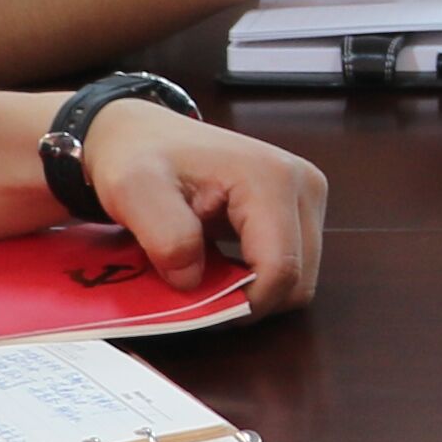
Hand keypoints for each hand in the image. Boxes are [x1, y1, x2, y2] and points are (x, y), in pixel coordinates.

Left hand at [65, 99, 333, 310]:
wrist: (143, 133)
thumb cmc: (139, 155)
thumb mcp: (133, 190)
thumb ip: (166, 235)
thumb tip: (194, 280)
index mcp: (272, 179)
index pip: (281, 269)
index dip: (244, 304)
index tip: (200, 308)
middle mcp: (304, 185)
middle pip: (298, 279)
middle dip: (251, 298)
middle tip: (201, 292)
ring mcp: (307, 195)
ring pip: (299, 277)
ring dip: (256, 289)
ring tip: (210, 274)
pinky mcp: (301, 206)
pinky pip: (293, 263)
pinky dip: (260, 277)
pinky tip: (225, 265)